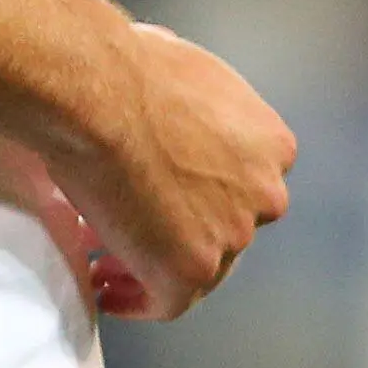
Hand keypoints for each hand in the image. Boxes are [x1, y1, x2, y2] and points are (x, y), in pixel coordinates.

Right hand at [42, 20, 294, 320]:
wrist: (96, 91)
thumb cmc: (122, 66)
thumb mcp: (182, 68)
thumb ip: (191, 103)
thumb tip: (156, 99)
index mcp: (271, 143)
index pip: (244, 181)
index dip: (202, 191)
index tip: (169, 195)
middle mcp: (264, 193)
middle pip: (226, 226)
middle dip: (180, 228)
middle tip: (132, 226)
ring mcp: (230, 236)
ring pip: (197, 266)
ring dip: (154, 263)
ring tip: (107, 263)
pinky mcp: (189, 269)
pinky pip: (164, 301)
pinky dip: (135, 300)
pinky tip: (105, 290)